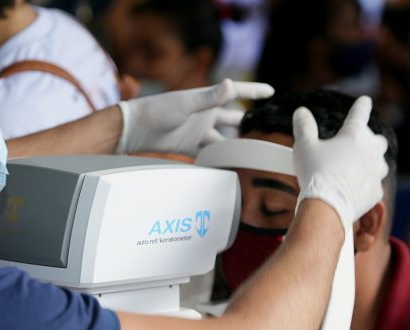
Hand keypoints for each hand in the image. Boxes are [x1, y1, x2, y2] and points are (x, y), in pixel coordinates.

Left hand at [116, 79, 273, 155]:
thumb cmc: (159, 110)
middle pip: (235, 119)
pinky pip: (210, 153)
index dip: (254, 92)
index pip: (236, 93)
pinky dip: (219, 159)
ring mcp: (200, 130)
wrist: (137, 129)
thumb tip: (230, 84)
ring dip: (236, 146)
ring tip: (253, 155)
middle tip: (268, 130)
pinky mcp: (191, 145)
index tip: (272, 92)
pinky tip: (230, 167)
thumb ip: (209, 97)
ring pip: (225, 138)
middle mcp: (207, 114)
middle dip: (250, 123)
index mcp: (207, 100)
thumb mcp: (186, 104)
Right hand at [292, 96, 388, 225]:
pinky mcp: (375, 191)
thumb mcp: (304, 147)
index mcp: (353, 135)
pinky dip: (365, 184)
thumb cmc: (315, 173)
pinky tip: (353, 188)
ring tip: (356, 167)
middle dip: (369, 139)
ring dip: (370, 162)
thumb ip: (304, 127)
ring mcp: (375, 172)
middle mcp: (370, 151)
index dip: (361, 105)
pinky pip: (373, 184)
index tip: (365, 100)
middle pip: (377, 140)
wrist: (327, 206)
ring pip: (380, 163)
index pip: (359, 114)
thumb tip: (301, 112)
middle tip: (356, 143)